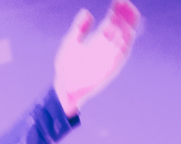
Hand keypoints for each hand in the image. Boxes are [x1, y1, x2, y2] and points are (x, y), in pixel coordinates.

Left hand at [53, 0, 140, 116]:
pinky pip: (122, 54)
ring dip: (128, 25)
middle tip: (124, 2)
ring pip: (126, 38)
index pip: (113, 21)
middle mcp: (108, 46)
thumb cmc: (67, 67)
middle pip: (123, 26)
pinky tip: (125, 31)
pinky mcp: (112, 68)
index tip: (118, 0)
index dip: (117, 10)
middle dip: (126, 14)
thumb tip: (86, 12)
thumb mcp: (70, 43)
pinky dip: (125, 43)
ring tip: (128, 13)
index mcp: (99, 39)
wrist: (64, 87)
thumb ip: (79, 29)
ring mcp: (111, 56)